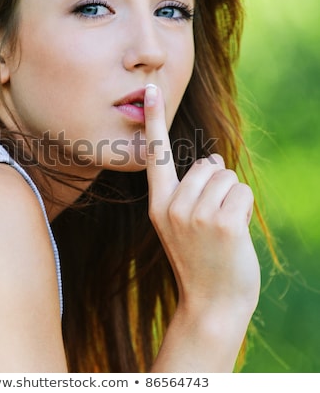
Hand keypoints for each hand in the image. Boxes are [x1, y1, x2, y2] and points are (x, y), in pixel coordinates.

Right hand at [144, 83, 259, 327]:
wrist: (211, 303)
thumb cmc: (200, 259)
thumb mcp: (182, 224)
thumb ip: (190, 189)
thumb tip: (212, 158)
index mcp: (158, 205)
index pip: (156, 155)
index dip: (154, 120)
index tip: (150, 90)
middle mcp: (171, 206)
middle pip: (207, 165)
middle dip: (218, 183)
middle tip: (213, 219)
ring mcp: (194, 215)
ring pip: (226, 175)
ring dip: (232, 196)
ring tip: (223, 226)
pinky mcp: (221, 222)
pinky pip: (241, 190)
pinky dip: (244, 207)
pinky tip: (234, 232)